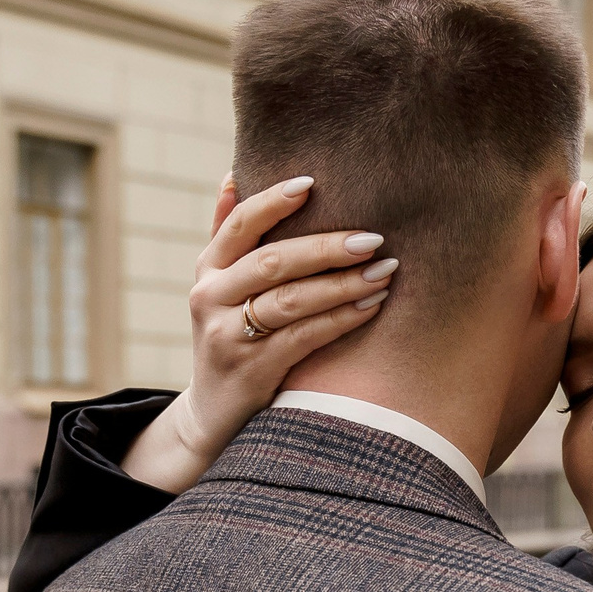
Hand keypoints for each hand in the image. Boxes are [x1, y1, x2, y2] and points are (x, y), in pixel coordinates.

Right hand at [119, 175, 395, 492]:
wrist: (212, 416)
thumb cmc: (231, 339)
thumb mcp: (219, 290)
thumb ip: (228, 239)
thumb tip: (233, 175)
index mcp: (208, 271)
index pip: (238, 224)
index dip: (273, 201)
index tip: (312, 182)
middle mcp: (210, 298)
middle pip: (272, 261)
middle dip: (327, 247)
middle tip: (373, 238)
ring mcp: (228, 337)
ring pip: (291, 300)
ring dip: (343, 284)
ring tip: (385, 271)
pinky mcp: (251, 370)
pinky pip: (304, 337)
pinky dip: (340, 319)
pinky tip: (370, 306)